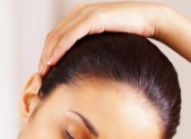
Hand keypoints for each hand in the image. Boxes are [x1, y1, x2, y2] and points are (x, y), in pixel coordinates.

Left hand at [38, 2, 172, 75]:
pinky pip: (70, 35)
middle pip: (53, 36)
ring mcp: (85, 13)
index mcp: (79, 15)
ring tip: (44, 71)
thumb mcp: (104, 38)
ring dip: (48, 54)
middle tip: (40, 75)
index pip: (56, 35)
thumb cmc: (130, 32)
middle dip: (44, 56)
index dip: (47, 52)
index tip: (43, 70)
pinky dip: (59, 49)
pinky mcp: (93, 18)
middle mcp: (79, 11)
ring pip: (58, 36)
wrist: (150, 19)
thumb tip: (81, 64)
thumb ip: (90, 44)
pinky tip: (53, 61)